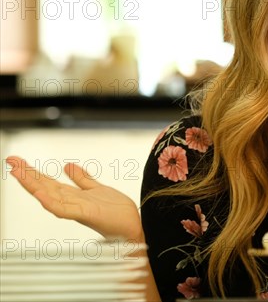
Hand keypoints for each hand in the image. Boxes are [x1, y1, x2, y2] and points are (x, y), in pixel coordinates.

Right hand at [6, 156, 142, 240]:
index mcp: (74, 196)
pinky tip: (41, 195)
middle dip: (27, 174)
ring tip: (18, 172)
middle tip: (11, 161)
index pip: (48, 182)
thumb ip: (82, 179)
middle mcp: (72, 203)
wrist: (134, 227)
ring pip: (50, 196)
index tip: (17, 161)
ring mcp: (78, 209)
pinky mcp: (87, 215)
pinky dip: (52, 203)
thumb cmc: (117, 213)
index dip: (33, 172)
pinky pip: (65, 210)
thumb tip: (67, 165)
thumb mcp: (97, 189)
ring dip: (33, 185)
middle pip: (45, 187)